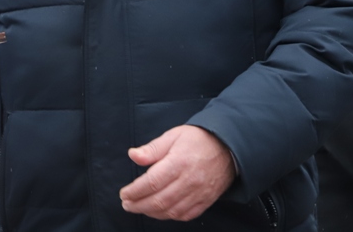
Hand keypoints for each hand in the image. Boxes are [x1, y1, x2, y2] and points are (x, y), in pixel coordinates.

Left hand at [119, 125, 235, 220]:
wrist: (228, 147)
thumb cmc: (198, 139)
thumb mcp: (172, 136)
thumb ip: (152, 149)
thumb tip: (132, 155)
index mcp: (178, 163)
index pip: (151, 183)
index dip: (135, 191)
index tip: (124, 194)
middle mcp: (189, 181)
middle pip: (159, 201)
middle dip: (139, 205)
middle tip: (127, 204)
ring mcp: (199, 193)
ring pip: (171, 211)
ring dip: (152, 213)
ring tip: (139, 208)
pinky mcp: (206, 200)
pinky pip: (186, 215)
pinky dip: (170, 216)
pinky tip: (160, 212)